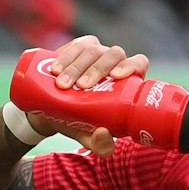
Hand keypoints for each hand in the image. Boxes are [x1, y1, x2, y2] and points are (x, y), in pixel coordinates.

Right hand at [27, 36, 149, 156]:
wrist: (50, 110)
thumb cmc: (77, 122)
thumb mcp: (87, 135)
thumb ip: (99, 144)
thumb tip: (104, 135)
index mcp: (126, 81)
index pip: (138, 63)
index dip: (131, 66)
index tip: (116, 76)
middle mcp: (114, 63)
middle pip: (114, 54)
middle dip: (97, 69)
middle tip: (81, 87)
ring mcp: (96, 52)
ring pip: (93, 49)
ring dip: (76, 66)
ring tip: (62, 84)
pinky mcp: (78, 47)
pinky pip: (76, 45)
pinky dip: (65, 57)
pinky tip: (55, 69)